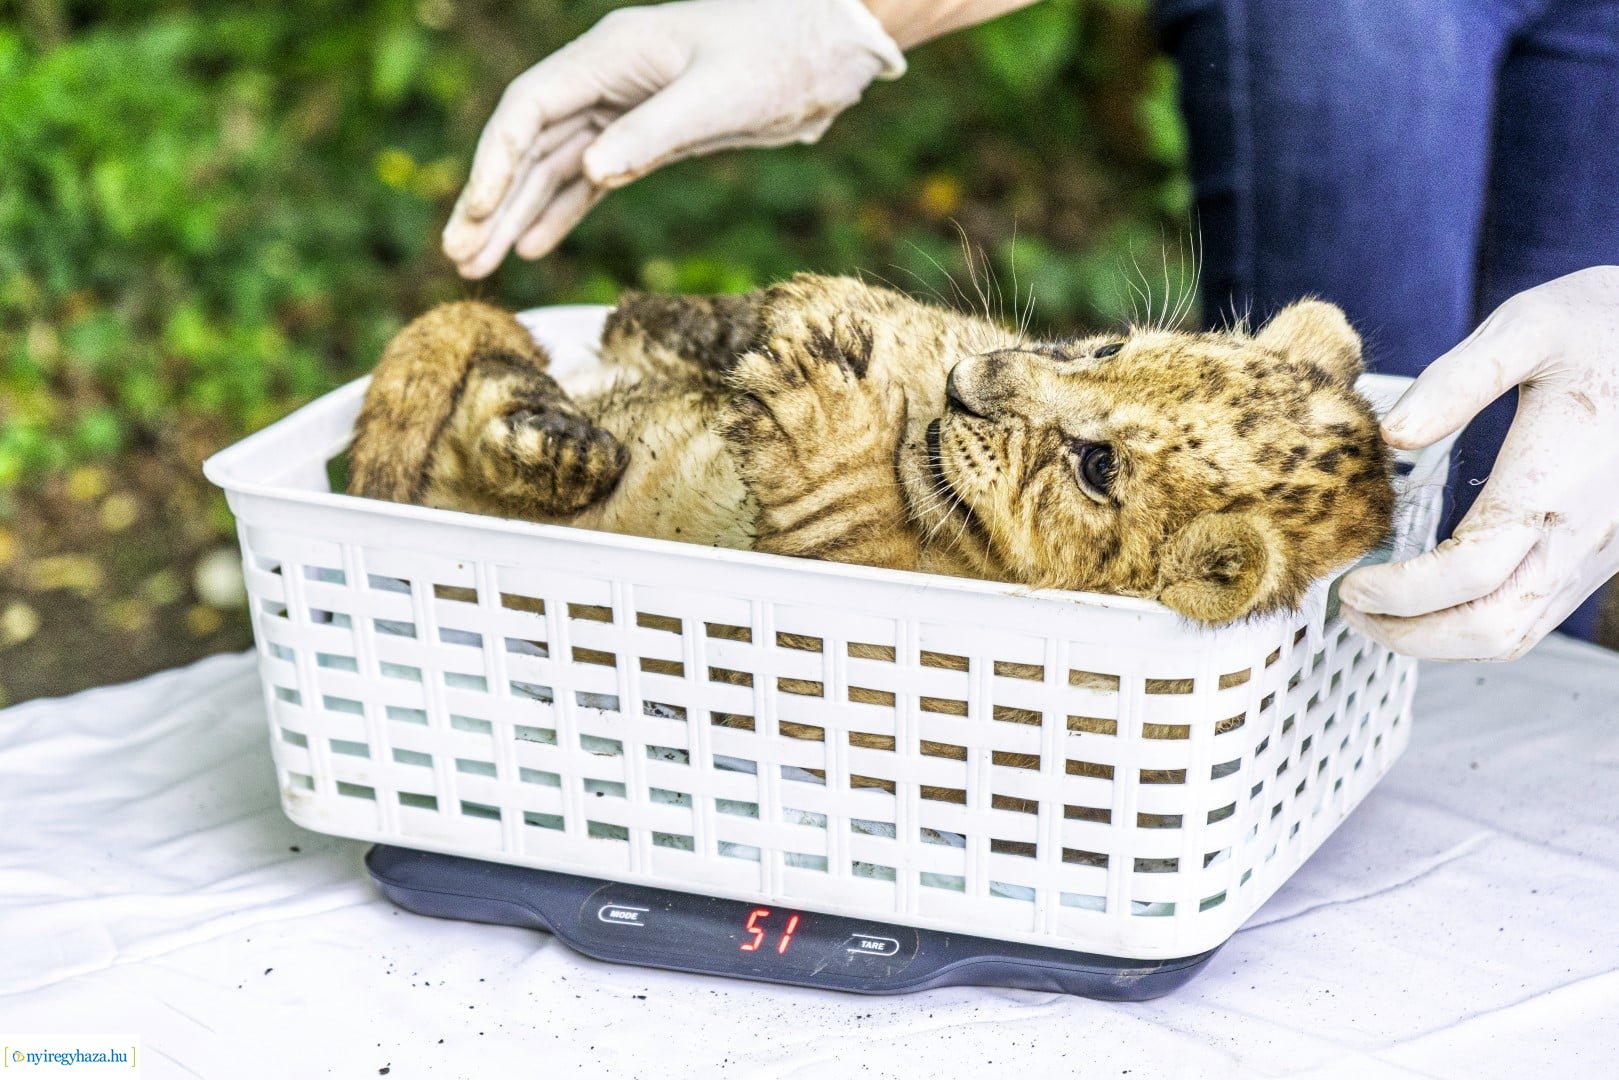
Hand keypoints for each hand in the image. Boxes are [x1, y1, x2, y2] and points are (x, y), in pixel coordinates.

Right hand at [440, 0, 904, 277]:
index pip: (532, 106)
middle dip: (490, 199)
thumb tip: (591, 172)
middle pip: (530, 141)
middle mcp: (608, 77)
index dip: (497, 161)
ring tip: (477, 263)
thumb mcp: (721, 95)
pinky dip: (562, 210)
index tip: (477, 211)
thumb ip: (655, 133)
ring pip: (553, 164)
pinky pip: (590, 176)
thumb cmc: (782, 55)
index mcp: (614, 53)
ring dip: (516, 213)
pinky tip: (533, 245)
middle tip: (457, 256)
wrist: (830, 49)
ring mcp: (625, 107)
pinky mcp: (648, 136)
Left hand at [1340, 266, 1618, 660]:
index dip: (1402, 594)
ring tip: (1377, 613)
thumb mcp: (1528, 326)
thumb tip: (1394, 433)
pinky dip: (1473, 627)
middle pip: (1493, 627)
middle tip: (1351, 610)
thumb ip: (1457, 379)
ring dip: (1440, 640)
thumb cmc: (1604, 326)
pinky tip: (1430, 602)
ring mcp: (1595, 551)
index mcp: (1558, 479)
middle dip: (1411, 636)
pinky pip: (1533, 616)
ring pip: (1515, 634)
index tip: (1351, 584)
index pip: (1473, 573)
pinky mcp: (1598, 556)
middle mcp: (1582, 531)